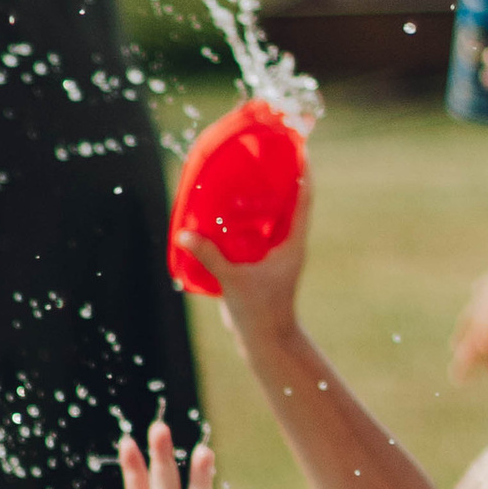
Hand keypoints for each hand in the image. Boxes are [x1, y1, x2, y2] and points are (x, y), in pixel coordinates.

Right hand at [180, 157, 315, 346]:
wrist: (266, 341)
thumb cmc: (258, 312)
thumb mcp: (232, 281)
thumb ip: (209, 256)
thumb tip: (184, 234)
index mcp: (292, 243)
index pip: (303, 199)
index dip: (302, 172)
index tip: (297, 147)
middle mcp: (288, 244)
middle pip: (289, 201)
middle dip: (279, 178)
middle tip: (262, 154)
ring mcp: (277, 254)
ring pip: (273, 217)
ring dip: (262, 197)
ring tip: (244, 175)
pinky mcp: (263, 264)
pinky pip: (257, 233)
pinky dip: (246, 219)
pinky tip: (228, 211)